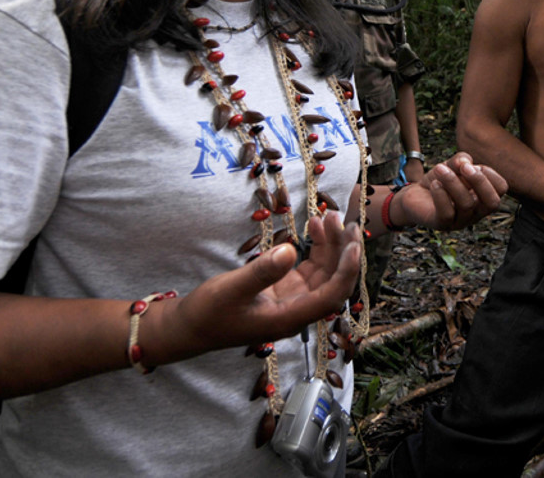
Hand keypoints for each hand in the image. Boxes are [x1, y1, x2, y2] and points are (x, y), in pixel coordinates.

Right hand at [145, 212, 360, 363]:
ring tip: (328, 216)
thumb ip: (261, 272)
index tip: (354, 243)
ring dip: (331, 246)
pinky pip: (310, 269)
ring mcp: (292, 300)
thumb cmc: (208, 313)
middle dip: (344, 252)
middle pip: (333, 282)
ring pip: (324, 273)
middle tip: (345, 220)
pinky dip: (316, 249)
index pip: (331, 296)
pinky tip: (314, 229)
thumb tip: (289, 250)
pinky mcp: (284, 291)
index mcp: (289, 318)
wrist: (190, 327)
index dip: (347, 270)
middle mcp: (297, 311)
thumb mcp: (231, 289)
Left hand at [395, 153, 505, 230]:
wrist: (415, 194)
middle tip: (464, 167)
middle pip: (492, 203)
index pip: (501, 189)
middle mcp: (476, 212)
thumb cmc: (439, 179)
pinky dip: (441, 195)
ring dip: (453, 182)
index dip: (490, 174)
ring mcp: (461, 221)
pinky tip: (434, 184)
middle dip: (480, 181)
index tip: (471, 165)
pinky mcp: (442, 225)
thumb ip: (460, 160)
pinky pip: (448, 213)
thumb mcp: (451, 165)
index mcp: (483, 196)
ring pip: (467, 205)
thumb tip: (464, 162)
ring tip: (439, 169)